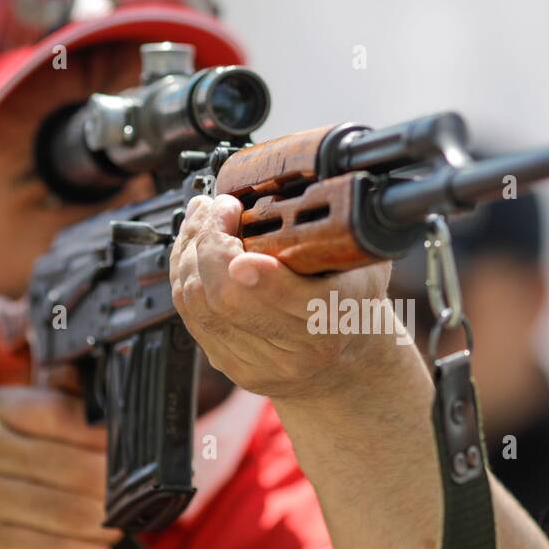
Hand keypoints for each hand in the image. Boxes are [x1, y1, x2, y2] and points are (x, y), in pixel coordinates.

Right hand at [0, 386, 119, 548]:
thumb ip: (52, 415)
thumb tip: (119, 417)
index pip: (73, 417)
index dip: (113, 441)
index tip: (133, 457)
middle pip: (81, 468)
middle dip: (118, 490)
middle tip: (132, 500)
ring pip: (75, 512)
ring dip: (108, 524)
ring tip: (115, 527)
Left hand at [169, 194, 396, 401]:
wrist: (344, 361)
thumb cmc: (354, 301)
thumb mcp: (363, 262)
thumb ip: (337, 233)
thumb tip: (300, 184)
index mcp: (334, 322)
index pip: (293, 301)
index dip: (261, 275)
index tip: (240, 237)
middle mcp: (294, 352)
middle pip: (227, 299)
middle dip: (210, 240)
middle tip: (220, 206)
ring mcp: (257, 364)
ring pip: (199, 303)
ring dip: (191, 249)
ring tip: (202, 215)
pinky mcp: (229, 364)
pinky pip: (189, 314)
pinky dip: (185, 271)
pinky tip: (193, 244)